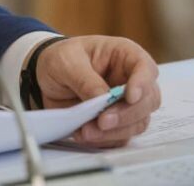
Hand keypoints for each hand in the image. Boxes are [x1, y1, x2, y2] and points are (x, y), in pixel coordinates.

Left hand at [35, 35, 160, 147]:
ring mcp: (126, 103)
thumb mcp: (66, 62)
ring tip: (87, 131)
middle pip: (148, 101)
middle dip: (127, 114)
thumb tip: (103, 98)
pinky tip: (84, 134)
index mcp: (124, 55)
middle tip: (103, 120)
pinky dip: (104, 139)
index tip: (130, 96)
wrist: (45, 76)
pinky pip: (120, 136)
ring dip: (115, 130)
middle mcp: (131, 80)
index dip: (142, 83)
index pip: (145, 68)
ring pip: (137, 122)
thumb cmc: (61, 59)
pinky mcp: (117, 122)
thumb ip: (85, 79)